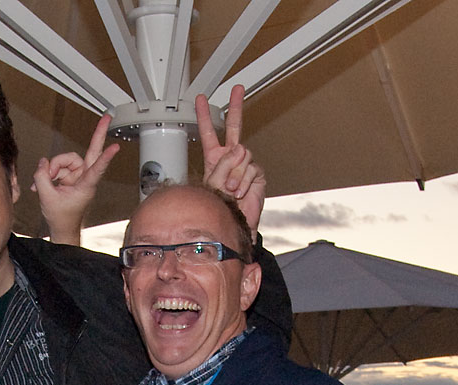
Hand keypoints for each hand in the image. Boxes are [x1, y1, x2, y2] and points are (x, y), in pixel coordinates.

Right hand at [32, 113, 119, 244]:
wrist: (61, 227)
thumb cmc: (61, 218)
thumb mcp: (47, 197)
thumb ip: (42, 177)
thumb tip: (43, 163)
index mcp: (86, 185)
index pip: (97, 168)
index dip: (106, 157)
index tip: (116, 147)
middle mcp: (84, 177)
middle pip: (91, 151)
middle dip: (99, 133)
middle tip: (108, 116)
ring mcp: (77, 175)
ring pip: (64, 160)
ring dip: (52, 169)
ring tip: (45, 184)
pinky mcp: (70, 176)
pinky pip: (57, 167)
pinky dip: (48, 174)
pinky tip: (43, 184)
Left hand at [195, 88, 264, 234]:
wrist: (234, 223)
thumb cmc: (220, 207)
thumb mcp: (213, 184)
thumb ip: (223, 165)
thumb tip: (239, 150)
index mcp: (215, 158)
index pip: (209, 133)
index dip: (204, 116)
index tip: (200, 99)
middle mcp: (231, 157)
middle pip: (234, 126)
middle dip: (235, 106)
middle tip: (237, 88)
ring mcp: (245, 164)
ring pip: (241, 155)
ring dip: (234, 174)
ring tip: (231, 190)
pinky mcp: (257, 174)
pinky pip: (251, 169)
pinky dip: (244, 182)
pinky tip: (240, 192)